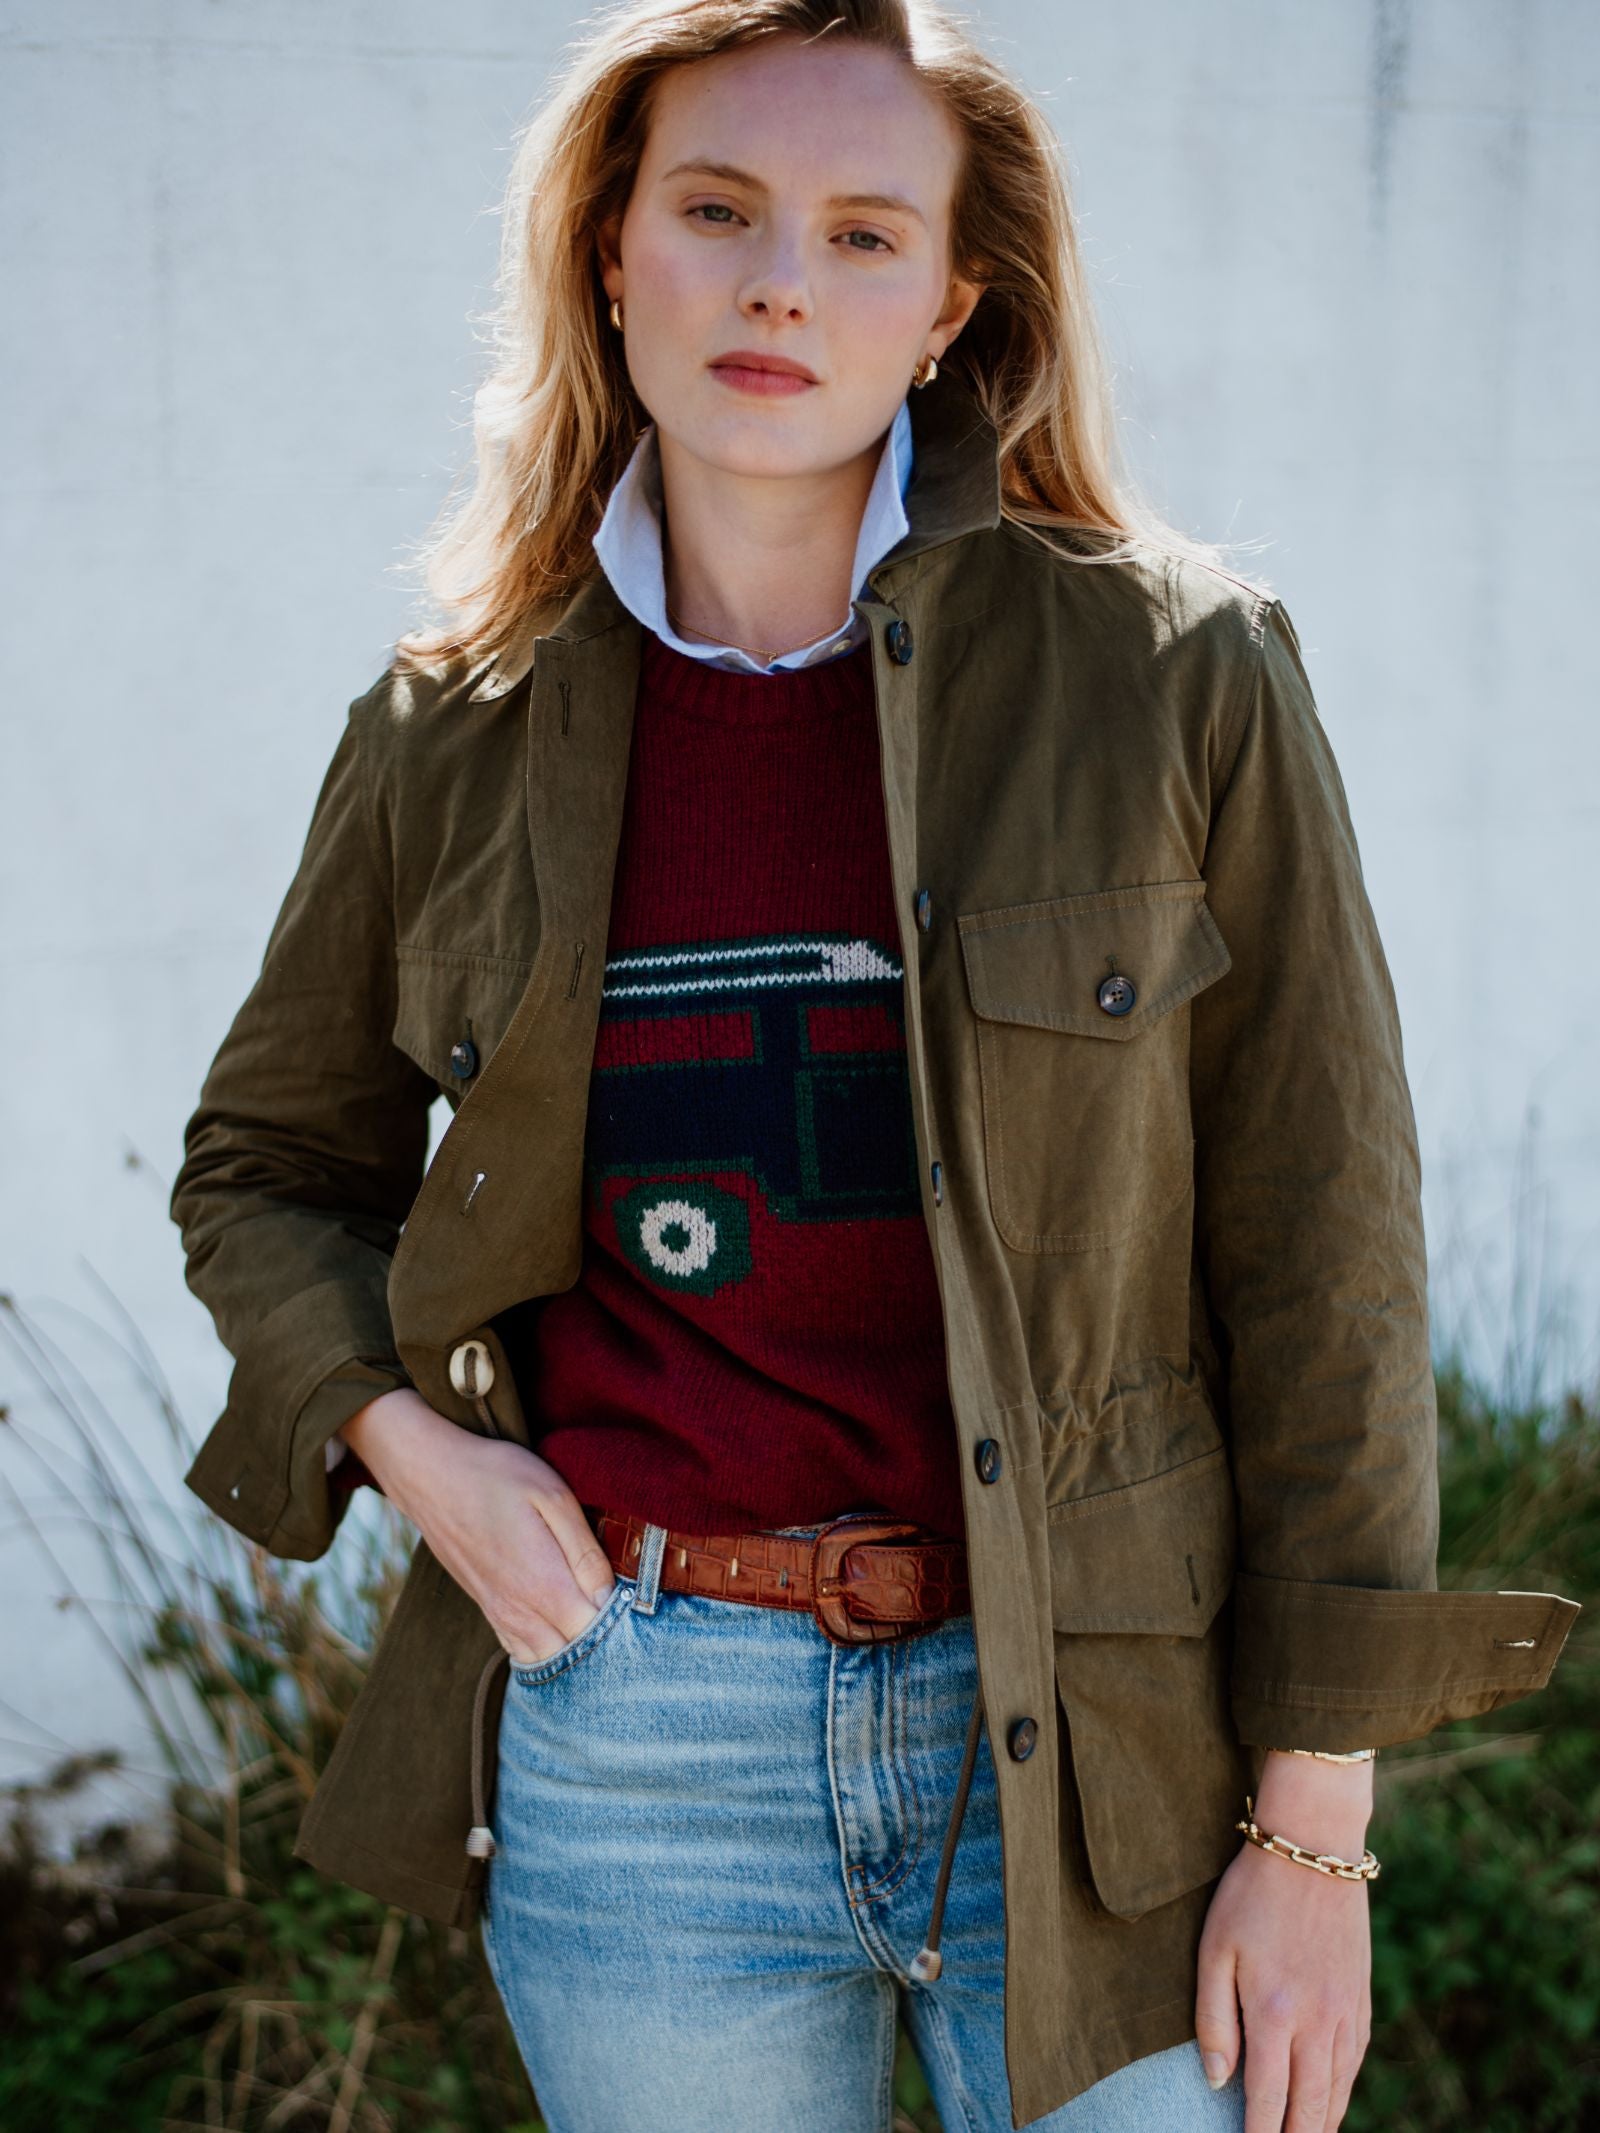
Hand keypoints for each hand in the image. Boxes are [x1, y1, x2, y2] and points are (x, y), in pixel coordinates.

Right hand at [335, 1388, 617, 1663]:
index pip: (597, 1633)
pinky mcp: (487, 1608)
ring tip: (601, 1625)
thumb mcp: (551, 1496)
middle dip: (604, 1645)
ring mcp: (500, 1613)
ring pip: (546, 1658)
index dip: (624, 1626)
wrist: (430, 1474)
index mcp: (544, 1585)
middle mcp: (520, 1611)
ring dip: (575, 1651)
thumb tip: (610, 1596)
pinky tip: (563, 1631)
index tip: (640, 1608)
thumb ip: (583, 1550)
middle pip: (574, 1655)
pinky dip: (546, 1650)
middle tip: (629, 1620)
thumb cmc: (494, 1476)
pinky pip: (520, 1649)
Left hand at [1194, 1759, 1373, 2130]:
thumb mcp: (1214, 1949)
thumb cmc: (1252, 1895)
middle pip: (1308, 2112)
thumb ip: (1213, 2020)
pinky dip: (1340, 2096)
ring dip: (1318, 2127)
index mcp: (1276, 2014)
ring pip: (1336, 2095)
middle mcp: (1318, 2025)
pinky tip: (1327, 2106)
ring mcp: (1347, 2015)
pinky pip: (1354, 2066)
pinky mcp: (1362, 2002)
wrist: (1315, 1849)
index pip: (1267, 2103)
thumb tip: (1216, 2081)